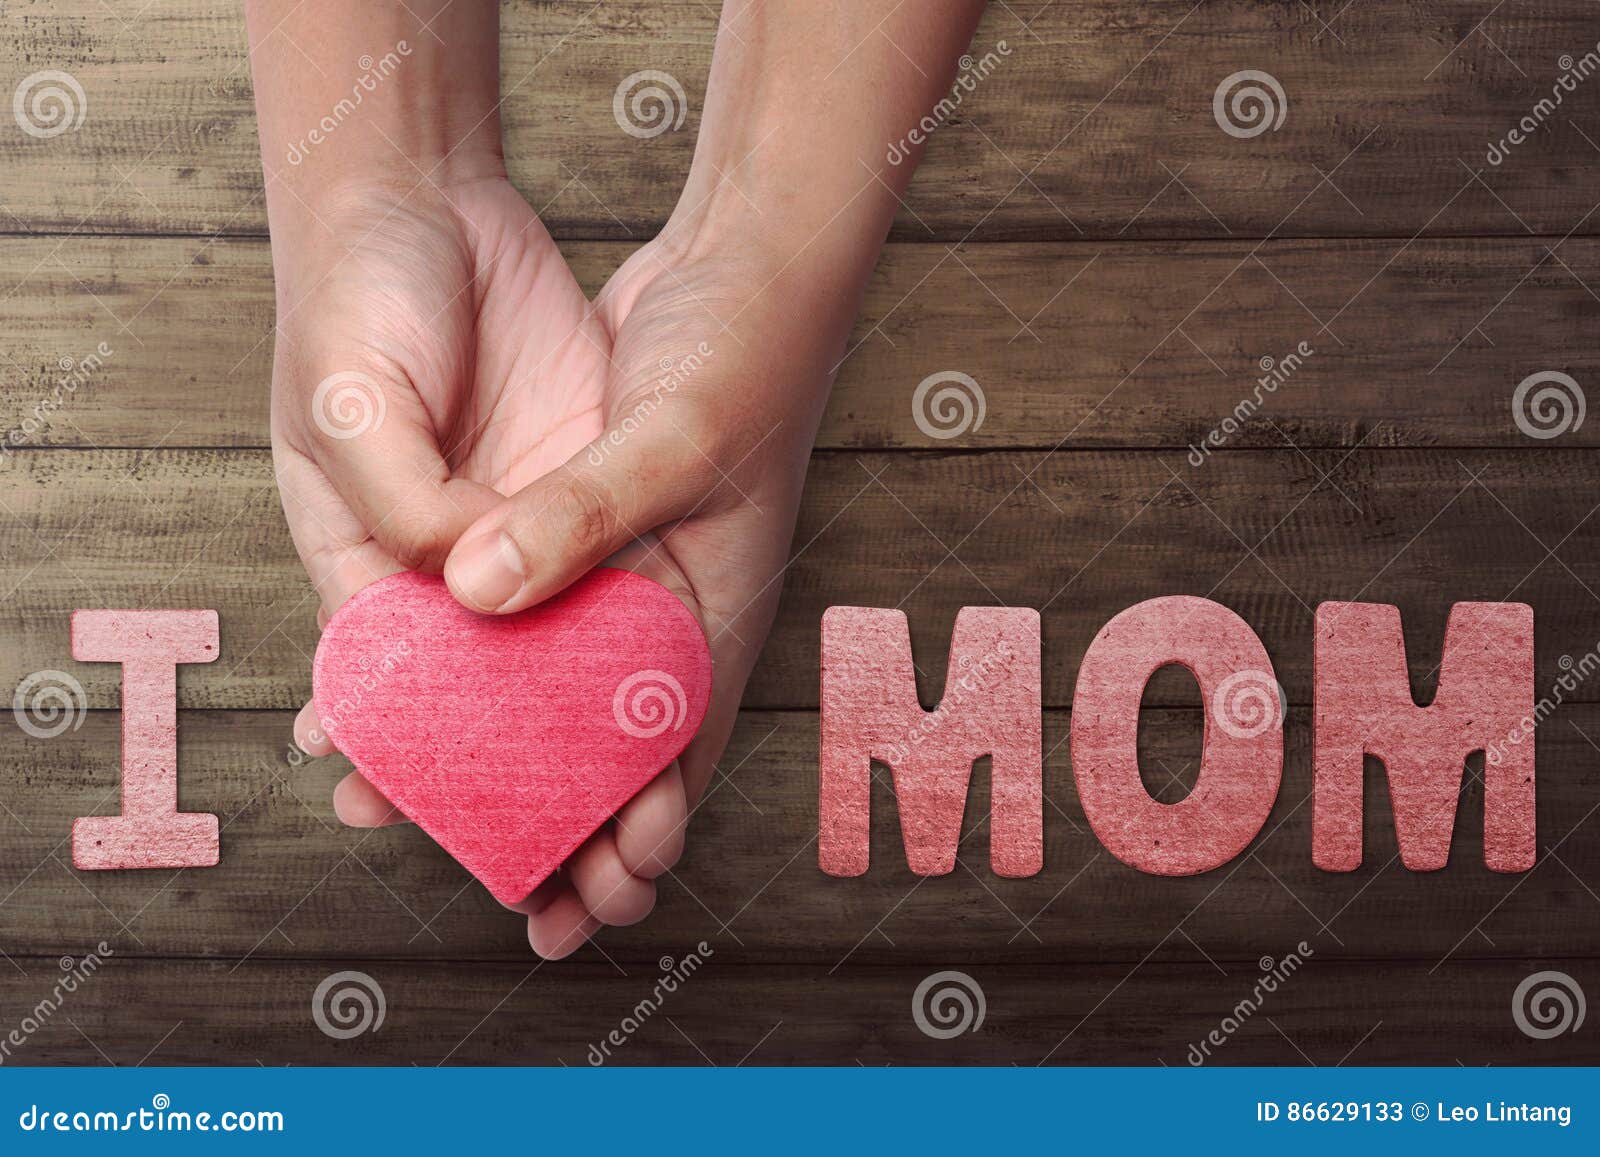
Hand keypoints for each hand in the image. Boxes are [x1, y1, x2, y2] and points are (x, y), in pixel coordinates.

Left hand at [283, 177, 831, 956]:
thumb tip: (469, 595)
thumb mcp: (671, 440)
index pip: (676, 760)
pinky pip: (543, 620)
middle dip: (577, 830)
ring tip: (453, 816)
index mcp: (716, 614)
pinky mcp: (594, 530)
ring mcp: (636, 572)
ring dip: (525, 757)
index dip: (632, 841)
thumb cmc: (746, 355)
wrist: (753, 265)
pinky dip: (500, 664)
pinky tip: (444, 689)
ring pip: (572, 693)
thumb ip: (579, 520)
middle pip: (622, 751)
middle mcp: (676, 610)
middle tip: (518, 901)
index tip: (583, 909)